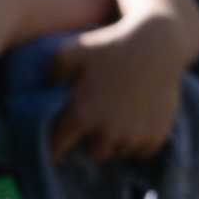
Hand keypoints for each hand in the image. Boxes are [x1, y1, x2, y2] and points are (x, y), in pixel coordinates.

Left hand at [51, 12, 186, 163]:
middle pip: (95, 154)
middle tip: (95, 130)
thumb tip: (41, 91)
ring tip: (116, 126)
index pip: (59, 148)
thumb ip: (51, 73)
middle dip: (93, 144)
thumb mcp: (71, 50)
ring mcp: (134, 135)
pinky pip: (142, 153)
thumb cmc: (110, 44)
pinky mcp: (157, 135)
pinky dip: (138, 144)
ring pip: (120, 153)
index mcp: (81, 114)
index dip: (56, 148)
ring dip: (117, 143)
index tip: (57, 148)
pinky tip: (135, 128)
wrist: (157, 45)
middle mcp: (107, 131)